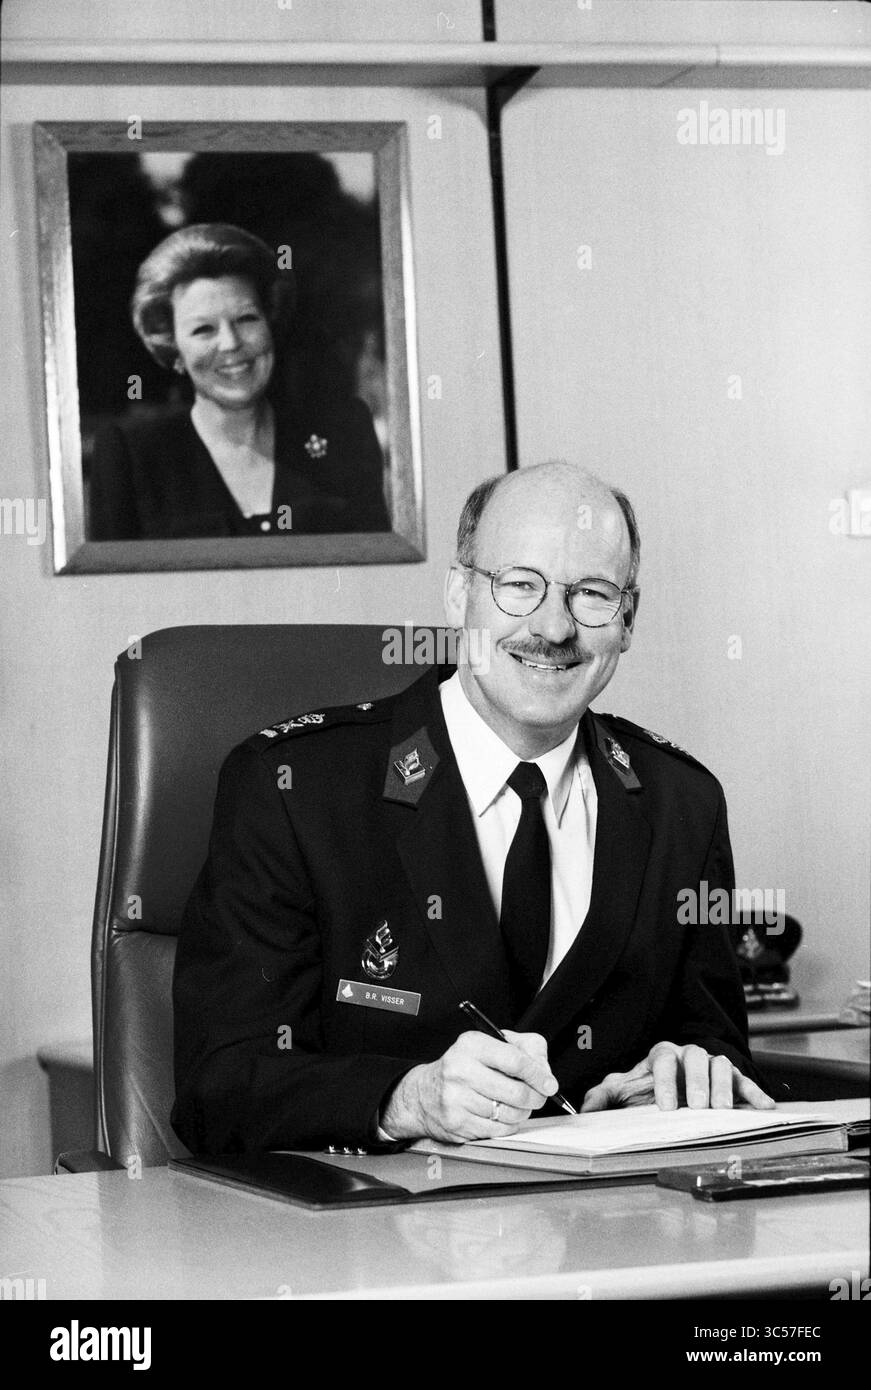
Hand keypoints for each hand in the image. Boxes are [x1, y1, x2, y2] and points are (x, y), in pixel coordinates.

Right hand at [381, 1030, 558, 1142]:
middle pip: (515, 1092)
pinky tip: (500, 1115)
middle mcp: (460, 1070)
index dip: (538, 1074)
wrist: (424, 1094)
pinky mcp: (457, 1124)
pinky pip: (498, 1131)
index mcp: (471, 1045)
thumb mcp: (491, 1044)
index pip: (514, 1060)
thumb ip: (525, 1048)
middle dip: (534, 1097)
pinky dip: (507, 1125)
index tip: (549, 1083)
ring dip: (521, 1112)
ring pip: (509, 1114)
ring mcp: (456, 1099)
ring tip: (516, 1104)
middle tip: (537, 1097)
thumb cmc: (464, 1067)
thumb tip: (544, 1071)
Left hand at [580, 1041, 775, 1111]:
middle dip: (696, 1082)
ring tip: (722, 1110)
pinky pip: (743, 1080)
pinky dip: (754, 1092)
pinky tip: (764, 1106)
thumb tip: (583, 1107)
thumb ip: (604, 1096)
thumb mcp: (624, 1090)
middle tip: (696, 1106)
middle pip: (696, 1058)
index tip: (665, 1106)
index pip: (663, 1059)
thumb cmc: (648, 1087)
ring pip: (719, 1066)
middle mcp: (688, 1055)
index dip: (664, 1081)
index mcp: (661, 1055)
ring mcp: (711, 1064)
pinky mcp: (730, 1077)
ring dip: (722, 1087)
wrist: (673, 1081)